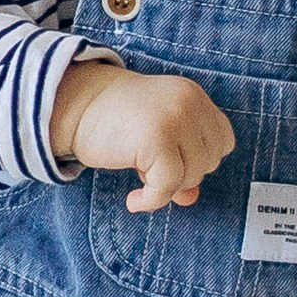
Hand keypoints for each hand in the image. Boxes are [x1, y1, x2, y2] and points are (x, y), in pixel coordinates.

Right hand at [52, 62, 235, 212]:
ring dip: (165, 186)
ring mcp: (175, 119)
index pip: (223, 140)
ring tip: (139, 175)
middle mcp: (189, 103)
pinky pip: (168, 186)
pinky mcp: (157, 139)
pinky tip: (134, 200)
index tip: (172, 162)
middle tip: (149, 167)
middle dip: (182, 173)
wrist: (74, 105)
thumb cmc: (113, 121)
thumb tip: (189, 198)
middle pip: (210, 161)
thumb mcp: (155, 137)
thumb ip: (179, 161)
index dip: (199, 159)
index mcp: (193, 96)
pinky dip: (152, 200)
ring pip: (192, 175)